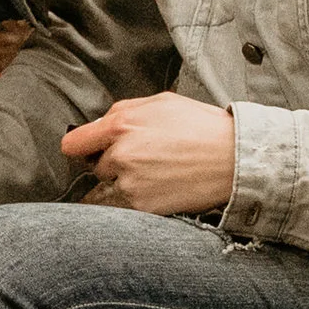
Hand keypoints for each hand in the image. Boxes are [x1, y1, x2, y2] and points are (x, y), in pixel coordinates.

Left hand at [61, 93, 236, 215]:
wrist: (234, 159)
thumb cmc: (202, 127)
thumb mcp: (161, 102)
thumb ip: (124, 111)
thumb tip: (98, 124)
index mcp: (120, 124)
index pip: (73, 144)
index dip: (81, 147)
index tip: (88, 151)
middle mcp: (120, 155)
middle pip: (96, 167)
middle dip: (112, 163)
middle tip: (145, 159)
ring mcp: (130, 183)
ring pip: (110, 187)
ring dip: (125, 183)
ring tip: (158, 174)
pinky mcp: (143, 206)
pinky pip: (126, 206)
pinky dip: (139, 200)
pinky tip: (163, 187)